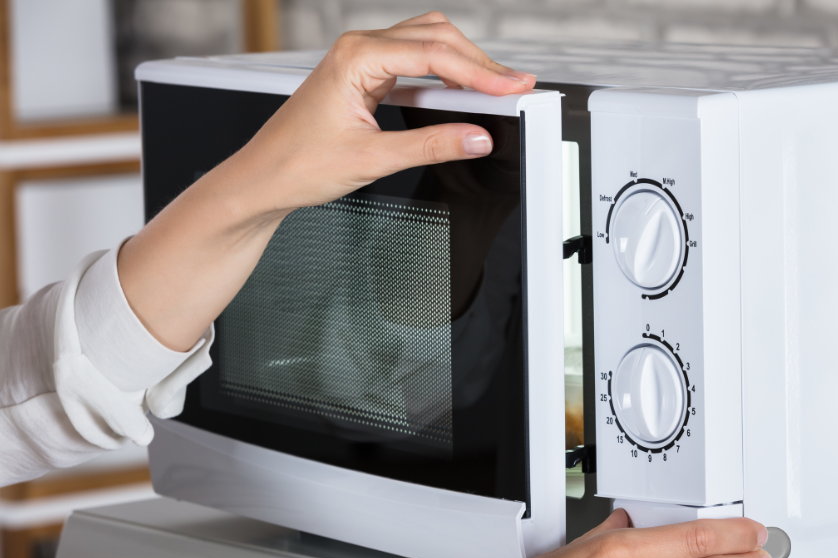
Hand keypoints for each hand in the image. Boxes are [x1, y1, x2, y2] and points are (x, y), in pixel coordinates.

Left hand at [117, 13, 534, 351]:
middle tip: (515, 85)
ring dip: (462, 65)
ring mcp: (361, 61)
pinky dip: (442, 77)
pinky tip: (460, 94)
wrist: (263, 180)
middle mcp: (359, 49)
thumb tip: (476, 137)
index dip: (480, 71)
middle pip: (436, 37)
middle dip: (479, 61)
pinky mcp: (364, 77)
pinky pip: (413, 64)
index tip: (512, 86)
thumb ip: (431, 145)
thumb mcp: (373, 159)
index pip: (434, 54)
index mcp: (357, 57)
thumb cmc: (297, 165)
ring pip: (426, 45)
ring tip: (496, 89)